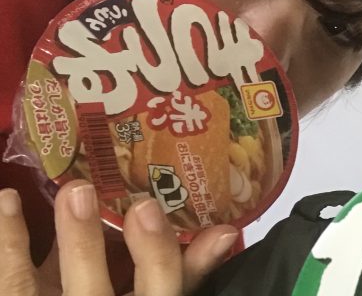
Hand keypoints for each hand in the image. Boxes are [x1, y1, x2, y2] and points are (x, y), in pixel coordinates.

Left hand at [0, 180, 238, 295]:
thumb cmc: (130, 294)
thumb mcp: (163, 290)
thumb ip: (191, 267)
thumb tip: (225, 230)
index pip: (160, 288)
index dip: (156, 256)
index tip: (148, 210)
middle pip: (92, 288)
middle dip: (86, 243)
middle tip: (84, 190)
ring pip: (37, 286)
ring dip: (45, 238)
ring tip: (63, 189)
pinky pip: (10, 278)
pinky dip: (8, 236)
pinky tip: (8, 197)